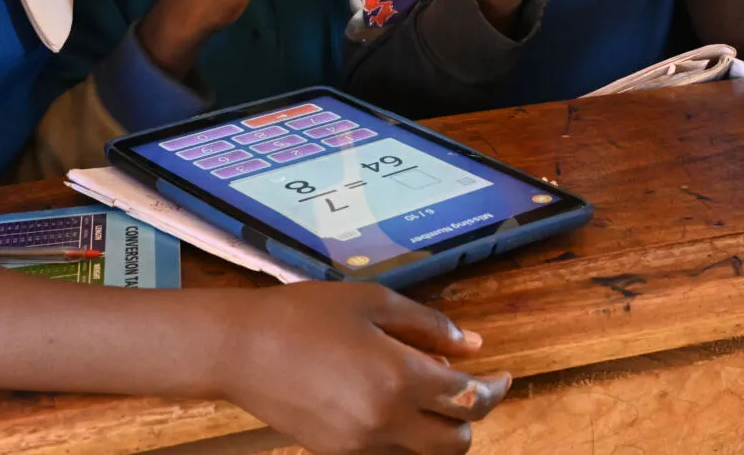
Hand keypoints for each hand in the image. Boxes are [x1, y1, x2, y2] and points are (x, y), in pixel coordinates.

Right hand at [220, 283, 508, 454]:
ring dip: (436, 430)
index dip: (495, 390)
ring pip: (422, 454)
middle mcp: (385, 421)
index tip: (503, 376)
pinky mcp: (337, 453)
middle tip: (464, 387)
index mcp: (399, 378)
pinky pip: (387, 453)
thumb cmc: (307, 313)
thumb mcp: (373, 303)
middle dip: (469, 418)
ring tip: (424, 392)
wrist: (241, 349)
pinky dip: (402, 435)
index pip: (470, 400)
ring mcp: (360, 444)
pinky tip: (388, 401)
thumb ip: (428, 326)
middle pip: (456, 444)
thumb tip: (472, 345)